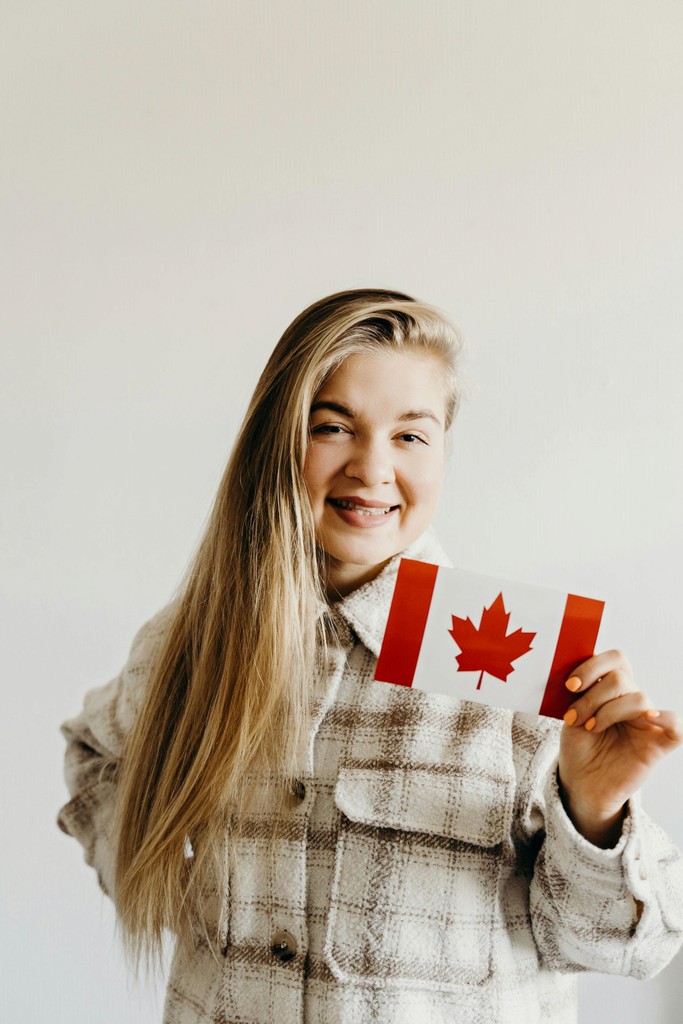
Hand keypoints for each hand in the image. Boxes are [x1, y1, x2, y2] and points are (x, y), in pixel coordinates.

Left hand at [558, 649, 681, 847]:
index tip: (570, 685)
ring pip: (640, 699)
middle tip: (574, 717)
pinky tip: (647, 719)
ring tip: (591, 727)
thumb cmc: (579, 747)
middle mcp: (632, 701)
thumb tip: (577, 673)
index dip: (593, 666)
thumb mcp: (573, 715)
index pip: (616, 659)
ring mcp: (646, 722)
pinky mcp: (657, 745)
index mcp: (613, 688)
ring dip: (608, 711)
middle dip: (592, 697)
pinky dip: (666, 718)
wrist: (582, 784)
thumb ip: (580, 694)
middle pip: (622, 679)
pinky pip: (676, 727)